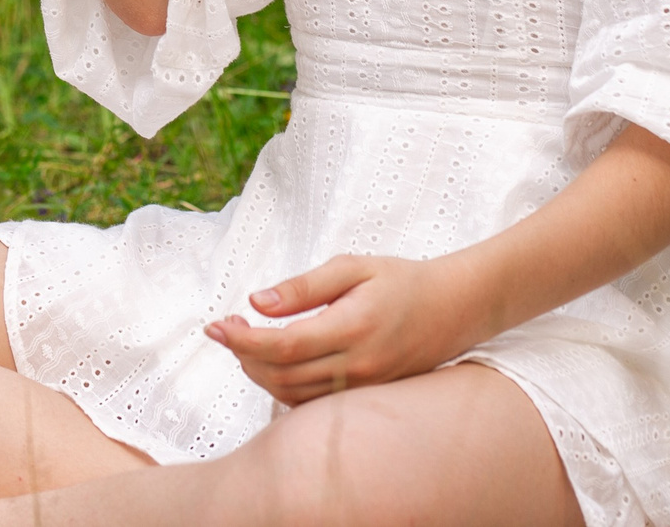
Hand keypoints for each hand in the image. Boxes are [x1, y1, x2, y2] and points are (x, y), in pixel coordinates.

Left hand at [204, 255, 486, 405]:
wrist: (454, 309)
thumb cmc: (402, 281)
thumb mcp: (353, 267)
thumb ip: (304, 287)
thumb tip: (257, 302)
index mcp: (352, 327)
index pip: (282, 347)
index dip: (242, 341)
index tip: (215, 326)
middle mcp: (356, 365)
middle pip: (280, 376)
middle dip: (243, 356)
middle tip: (228, 329)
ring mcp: (361, 387)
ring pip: (292, 395)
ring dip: (259, 373)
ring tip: (247, 342)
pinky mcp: (364, 397)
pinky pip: (311, 403)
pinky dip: (283, 387)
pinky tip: (275, 362)